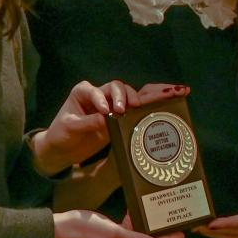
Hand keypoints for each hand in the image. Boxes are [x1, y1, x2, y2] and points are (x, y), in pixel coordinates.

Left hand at [33, 82, 190, 174]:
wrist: (62, 149)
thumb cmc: (61, 135)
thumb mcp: (70, 129)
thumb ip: (86, 123)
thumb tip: (106, 119)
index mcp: (84, 92)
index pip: (98, 92)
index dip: (103, 100)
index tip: (106, 112)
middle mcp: (100, 95)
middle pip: (119, 88)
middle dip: (127, 96)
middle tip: (130, 108)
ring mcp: (113, 105)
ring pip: (133, 95)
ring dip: (148, 95)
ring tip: (170, 92)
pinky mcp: (122, 117)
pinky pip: (140, 107)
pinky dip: (156, 100)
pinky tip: (176, 94)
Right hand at [54, 209, 183, 237]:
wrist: (60, 229)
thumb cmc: (86, 230)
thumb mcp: (113, 233)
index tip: (184, 232)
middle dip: (161, 234)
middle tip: (175, 220)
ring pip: (138, 237)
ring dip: (148, 227)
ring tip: (160, 214)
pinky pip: (127, 232)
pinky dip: (134, 223)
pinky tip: (136, 212)